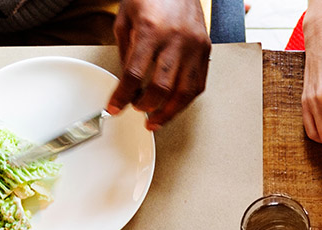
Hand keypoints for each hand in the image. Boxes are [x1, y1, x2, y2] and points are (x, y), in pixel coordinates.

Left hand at [107, 0, 210, 129]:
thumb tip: (126, 82)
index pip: (134, 74)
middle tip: (137, 110)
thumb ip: (126, 51)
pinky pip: (197, 86)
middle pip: (161, 88)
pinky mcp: (206, 52)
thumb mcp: (127, 18)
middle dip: (147, 106)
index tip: (115, 107)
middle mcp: (175, 41)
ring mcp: (194, 48)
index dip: (123, 95)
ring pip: (183, 93)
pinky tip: (175, 106)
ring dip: (168, 112)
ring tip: (156, 120)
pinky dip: (185, 101)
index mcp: (151, 30)